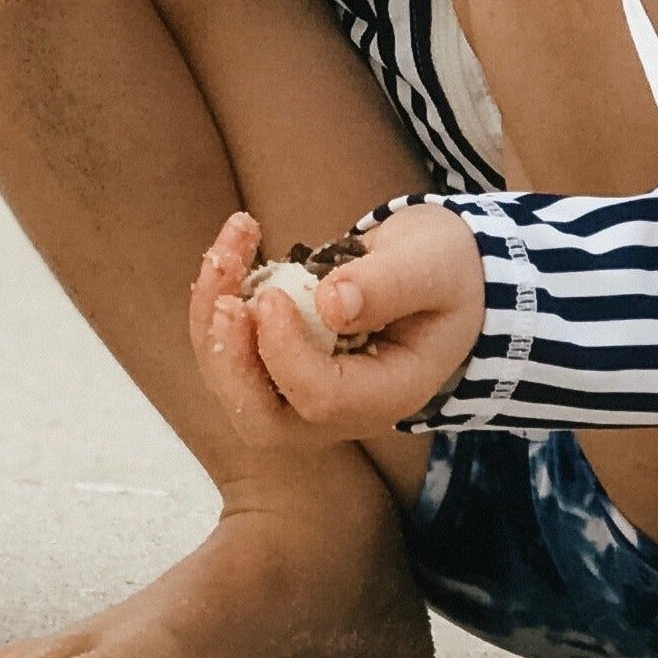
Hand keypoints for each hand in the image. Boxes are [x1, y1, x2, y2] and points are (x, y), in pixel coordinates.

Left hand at [188, 205, 482, 444]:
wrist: (437, 269)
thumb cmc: (444, 269)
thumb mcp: (432, 265)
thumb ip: (390, 285)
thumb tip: (333, 305)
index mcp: (388, 394)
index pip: (321, 400)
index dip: (285, 353)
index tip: (274, 296)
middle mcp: (339, 409)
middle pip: (260, 417)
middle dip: (228, 358)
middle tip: (224, 299)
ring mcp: (301, 389)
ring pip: (232, 380)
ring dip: (213, 315)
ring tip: (228, 247)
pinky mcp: (275, 360)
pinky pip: (228, 345)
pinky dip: (217, 296)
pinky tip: (237, 240)